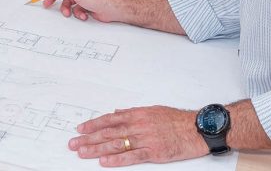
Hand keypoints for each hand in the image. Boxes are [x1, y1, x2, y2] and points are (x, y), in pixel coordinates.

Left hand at [68, 106, 207, 165]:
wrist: (197, 128)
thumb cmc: (177, 119)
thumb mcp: (153, 109)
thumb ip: (133, 112)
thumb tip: (117, 112)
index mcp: (138, 114)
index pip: (110, 119)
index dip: (93, 124)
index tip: (80, 129)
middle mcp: (139, 125)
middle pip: (109, 132)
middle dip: (89, 138)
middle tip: (74, 143)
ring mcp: (146, 139)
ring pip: (116, 144)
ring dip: (97, 149)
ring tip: (82, 152)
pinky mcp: (154, 152)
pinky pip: (132, 156)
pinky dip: (116, 159)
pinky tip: (104, 161)